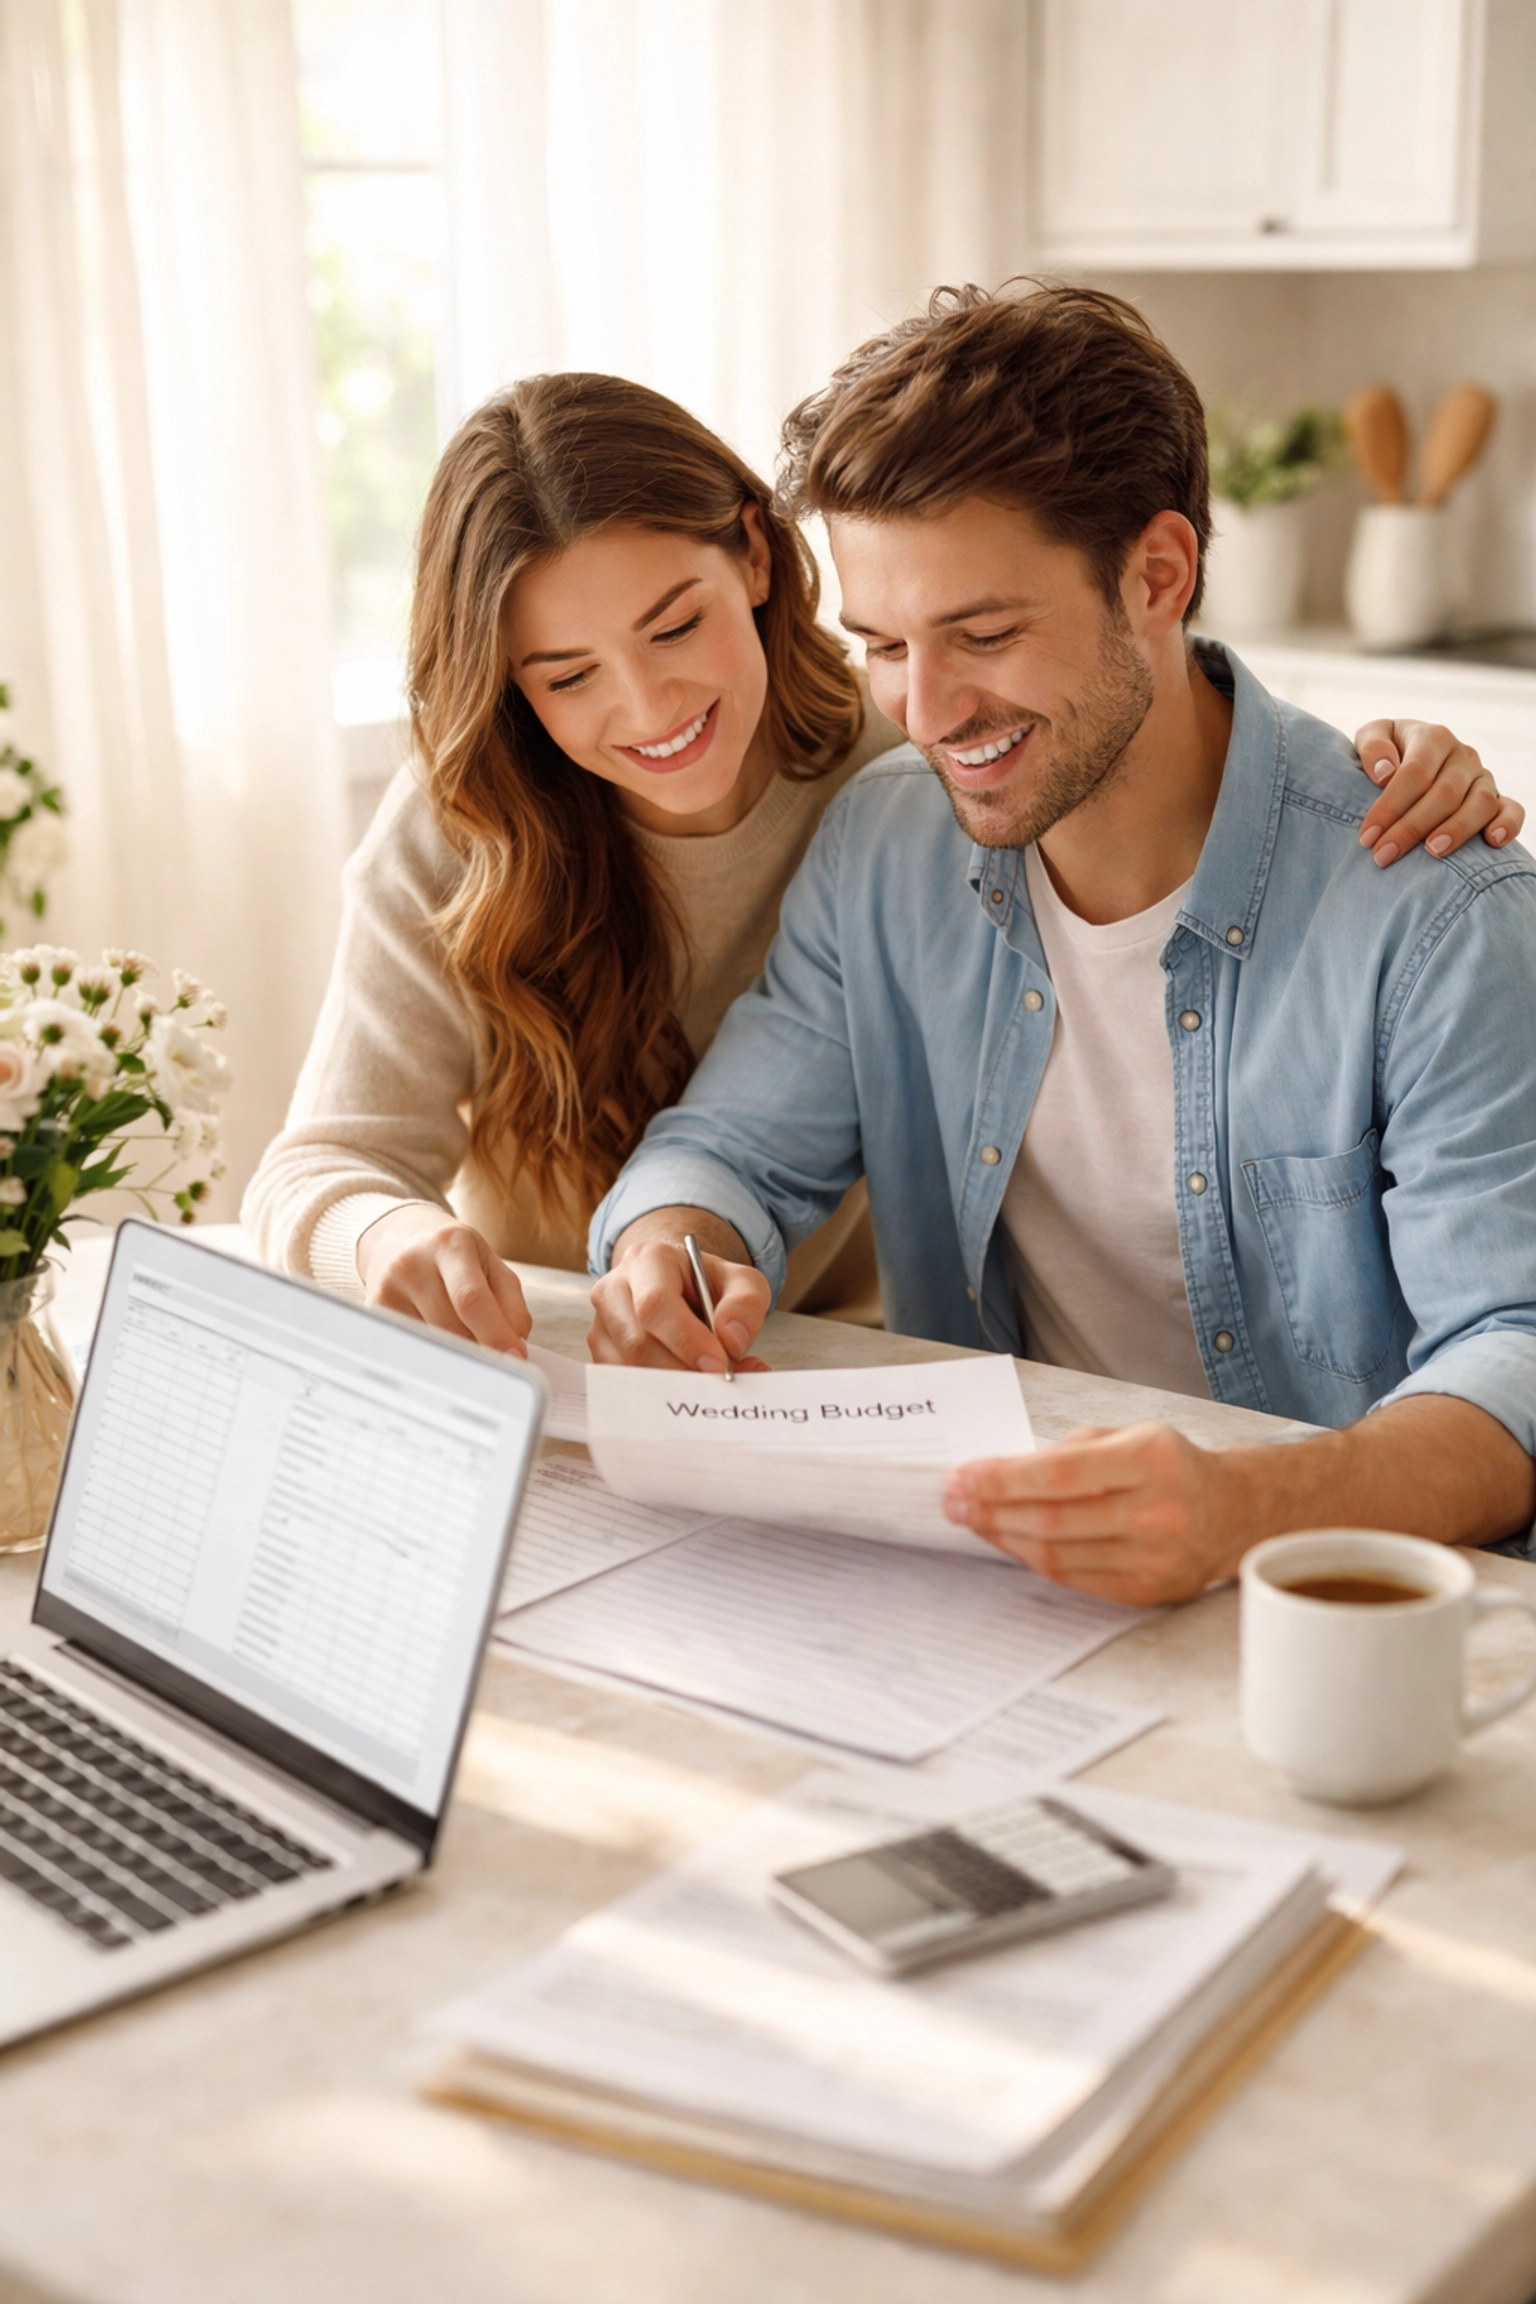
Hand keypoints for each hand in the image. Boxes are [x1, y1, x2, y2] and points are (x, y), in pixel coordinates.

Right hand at [355, 1202, 531, 1355]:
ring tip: (461, 1332)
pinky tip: (435, 1332)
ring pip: (432, 1343)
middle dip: (479, 1348)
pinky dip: (434, 1351)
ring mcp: (387, 1288)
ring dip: (456, 1351)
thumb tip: (515, 1345)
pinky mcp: (374, 1311)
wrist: (399, 1236)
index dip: (495, 1334)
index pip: (471, 1299)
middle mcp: (412, 1264)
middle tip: (494, 1354)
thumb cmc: (452, 1255)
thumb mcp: (490, 1264)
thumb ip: (511, 1304)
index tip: (514, 1360)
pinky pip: (413, 1347)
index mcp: (450, 1245)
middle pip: (451, 1328)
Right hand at [589, 1213, 770, 1370]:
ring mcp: (602, 1324)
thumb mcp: (742, 1282)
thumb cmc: (706, 1284)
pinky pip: (625, 1384)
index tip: (718, 1366)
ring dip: (672, 1385)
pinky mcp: (601, 1353)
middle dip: (683, 1371)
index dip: (686, 1340)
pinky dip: (658, 1393)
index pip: (656, 1304)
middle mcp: (614, 1289)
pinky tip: (685, 1386)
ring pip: (629, 1369)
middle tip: (718, 1383)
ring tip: (708, 1383)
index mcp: (647, 1260)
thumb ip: (746, 1305)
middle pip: (639, 1344)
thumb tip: (731, 1341)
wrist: (678, 1286)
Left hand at [943, 1422, 1244, 1605]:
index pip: (1058, 1475)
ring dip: (1004, 1537)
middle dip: (990, 1510)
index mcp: (1150, 1459)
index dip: (1001, 1479)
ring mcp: (1154, 1558)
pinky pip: (1074, 1579)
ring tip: (973, 1521)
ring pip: (1057, 1555)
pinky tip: (1010, 1542)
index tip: (960, 1477)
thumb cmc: (1168, 1466)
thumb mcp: (1126, 1436)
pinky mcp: (1147, 1591)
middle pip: (1051, 1519)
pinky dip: (1033, 1560)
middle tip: (952, 1502)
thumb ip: (1067, 1452)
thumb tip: (997, 1474)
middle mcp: (1157, 1511)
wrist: (1231, 1512)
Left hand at [1355, 718, 1522, 866]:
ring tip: (1432, 852)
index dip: (1390, 806)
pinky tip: (1492, 842)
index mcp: (1434, 737)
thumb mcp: (1373, 737)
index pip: (1415, 773)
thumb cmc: (1387, 754)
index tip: (1367, 836)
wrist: (1410, 758)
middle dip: (1412, 828)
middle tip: (1384, 855)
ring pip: (1480, 803)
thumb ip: (1372, 746)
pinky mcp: (1498, 799)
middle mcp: (1463, 756)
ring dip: (1457, 830)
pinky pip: (1512, 810)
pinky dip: (1507, 825)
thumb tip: (1385, 772)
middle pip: (1444, 793)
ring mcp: (1483, 778)